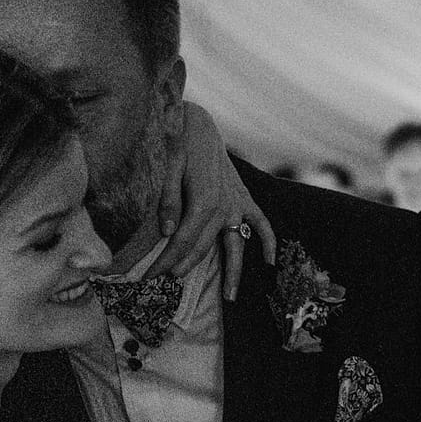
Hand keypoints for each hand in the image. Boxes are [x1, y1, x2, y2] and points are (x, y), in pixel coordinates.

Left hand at [142, 102, 277, 299]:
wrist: (198, 125)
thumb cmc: (178, 144)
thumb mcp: (167, 168)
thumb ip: (168, 200)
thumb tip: (168, 231)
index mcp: (203, 201)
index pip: (183, 242)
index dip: (166, 261)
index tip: (150, 277)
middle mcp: (224, 207)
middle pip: (203, 247)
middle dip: (183, 267)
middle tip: (166, 284)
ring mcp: (237, 204)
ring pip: (236, 245)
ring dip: (234, 272)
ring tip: (230, 297)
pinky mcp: (244, 199)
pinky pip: (261, 224)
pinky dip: (267, 242)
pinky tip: (270, 262)